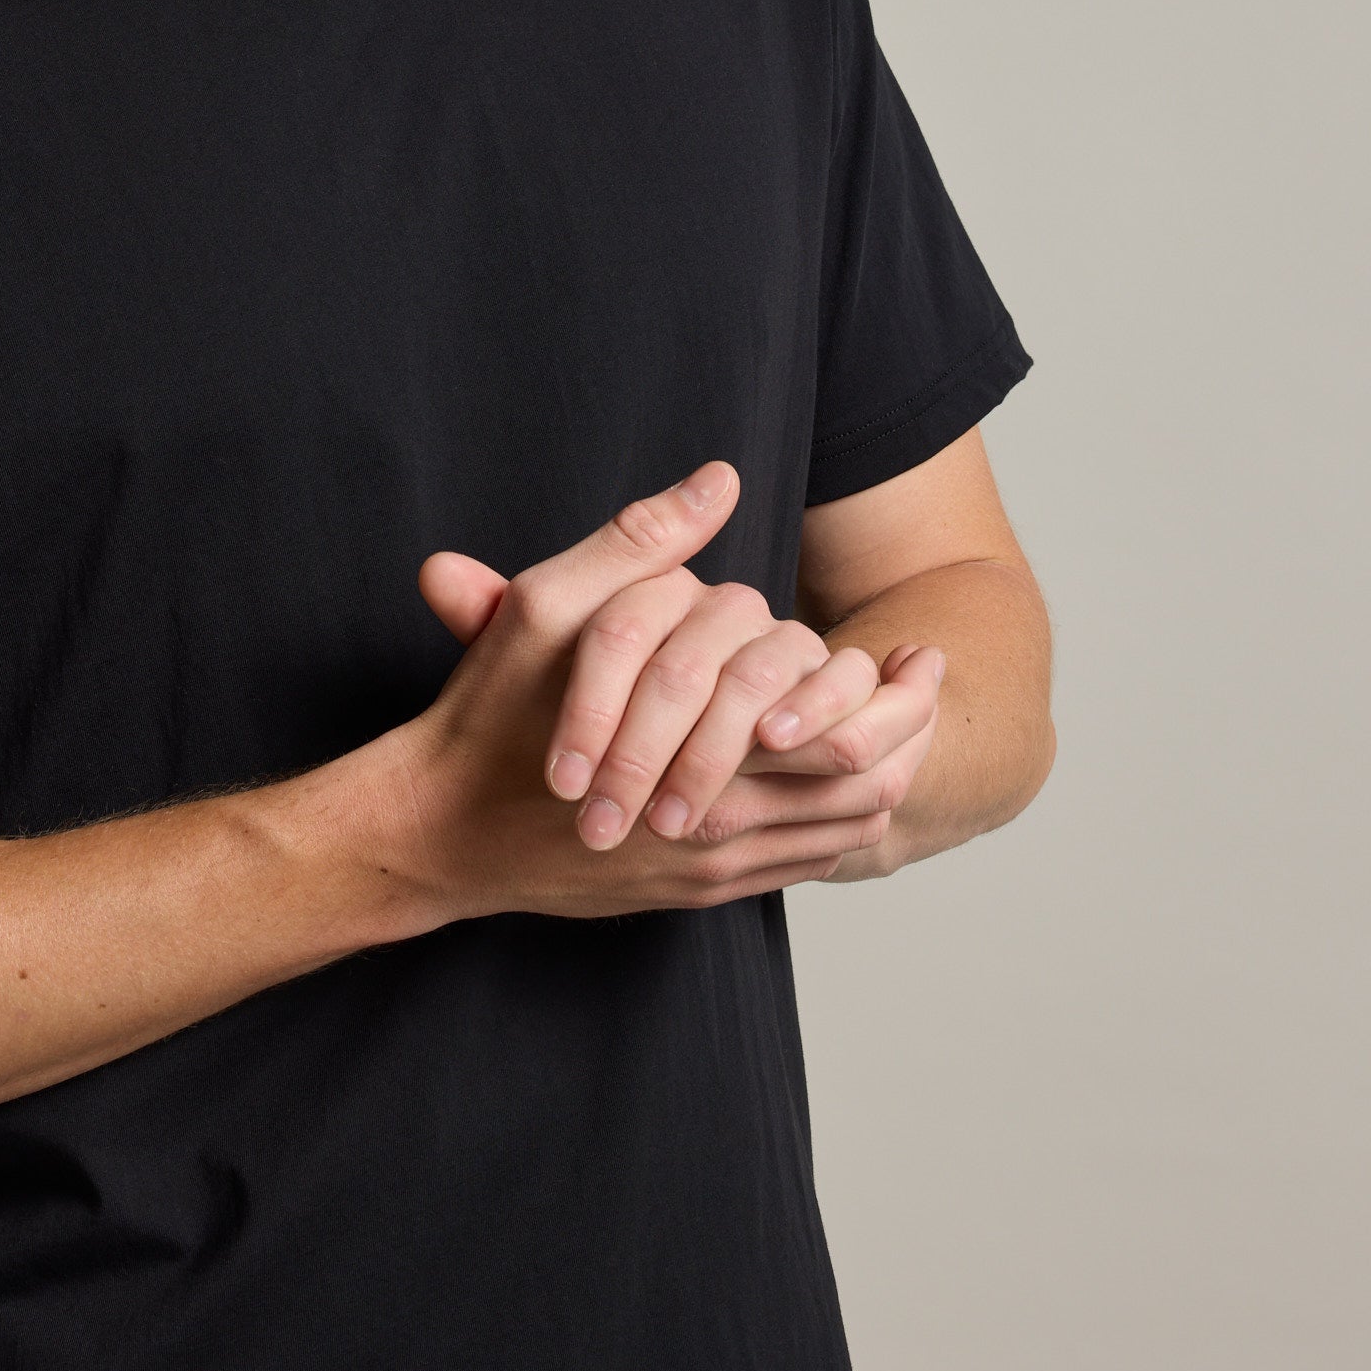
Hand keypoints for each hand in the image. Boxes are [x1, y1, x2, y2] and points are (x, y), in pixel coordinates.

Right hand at [373, 466, 935, 919]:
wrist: (440, 830)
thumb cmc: (489, 715)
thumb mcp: (551, 606)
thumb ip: (642, 541)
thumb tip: (721, 477)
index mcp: (695, 746)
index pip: (840, 726)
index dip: (895, 692)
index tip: (923, 654)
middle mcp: (716, 821)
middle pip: (861, 788)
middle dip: (911, 736)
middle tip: (930, 688)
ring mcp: (708, 866)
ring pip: (838, 833)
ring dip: (881, 781)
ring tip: (906, 735)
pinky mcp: (692, 893)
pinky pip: (796, 867)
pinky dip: (835, 828)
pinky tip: (839, 787)